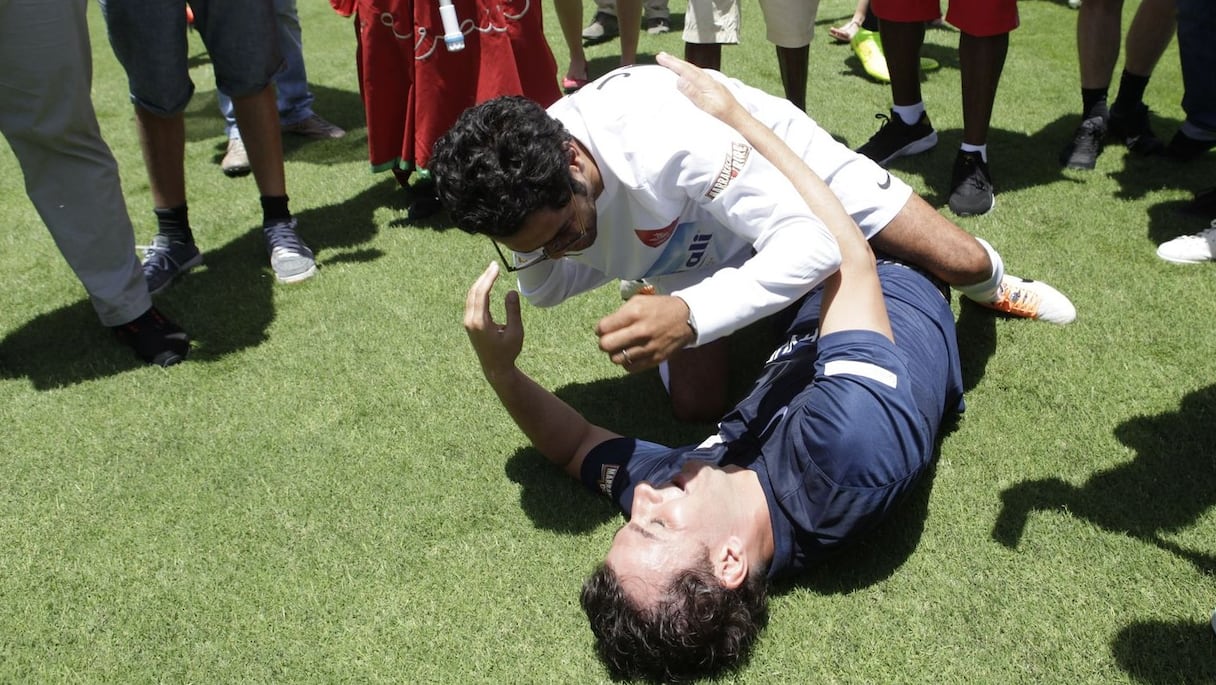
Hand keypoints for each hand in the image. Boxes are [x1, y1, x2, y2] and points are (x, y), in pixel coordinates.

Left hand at [464, 261, 523, 382]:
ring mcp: (468, 322)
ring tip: (492, 271)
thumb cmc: (508, 351)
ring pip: (471, 296)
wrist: (495, 368)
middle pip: (474, 292)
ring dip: (480, 282)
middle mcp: (471, 320)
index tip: (496, 267)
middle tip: (494, 264)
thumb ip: (513, 311)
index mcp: (480, 322)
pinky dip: (479, 291)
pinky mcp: (470, 323)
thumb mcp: (516, 332)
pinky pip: (472, 302)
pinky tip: (486, 284)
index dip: (488, 278)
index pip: (482, 293)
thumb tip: (510, 291)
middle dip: (484, 276)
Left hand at [595, 294, 694, 371]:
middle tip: (609, 340)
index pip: (603, 327)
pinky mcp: (655, 359)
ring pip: (616, 359)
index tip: (604, 329)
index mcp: (634, 313)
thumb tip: (604, 328)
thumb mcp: (639, 301)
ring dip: (616, 354)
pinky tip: (631, 354)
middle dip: (604, 343)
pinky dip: (627, 363)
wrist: (687, 319)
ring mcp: (648, 347)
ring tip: (622, 347)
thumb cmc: (659, 308)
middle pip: (606, 345)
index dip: (599, 329)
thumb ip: (620, 313)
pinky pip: (630, 368)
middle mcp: (640, 331)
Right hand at [656, 51, 743, 126]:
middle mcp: (708, 79)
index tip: (660, 57)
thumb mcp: (706, 106)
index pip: (685, 70)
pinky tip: (687, 72)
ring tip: (671, 61)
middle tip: (661, 55)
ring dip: (681, 64)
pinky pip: (697, 74)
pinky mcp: (713, 86)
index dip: (672, 63)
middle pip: (689, 67)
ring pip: (693, 69)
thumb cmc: (723, 114)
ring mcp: (711, 82)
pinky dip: (689, 70)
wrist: (738, 117)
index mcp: (705, 83)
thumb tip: (679, 80)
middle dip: (674, 61)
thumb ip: (693, 93)